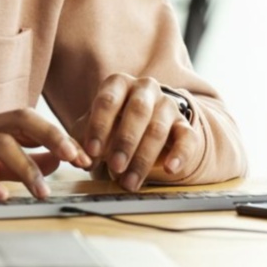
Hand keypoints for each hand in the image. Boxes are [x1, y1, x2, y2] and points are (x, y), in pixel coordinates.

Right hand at [0, 109, 86, 201]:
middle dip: (53, 137)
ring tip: (42, 193)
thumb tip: (54, 162)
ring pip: (0, 143)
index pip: (31, 120)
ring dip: (26, 167)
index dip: (60, 134)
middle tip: (76, 159)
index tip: (84, 155)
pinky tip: (1, 197)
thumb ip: (15, 161)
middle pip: (22, 119)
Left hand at [82, 74, 199, 190]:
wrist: (144, 125)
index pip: (108, 100)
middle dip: (125, 141)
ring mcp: (167, 105)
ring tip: (129, 182)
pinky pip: (187, 138)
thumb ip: (81, 142)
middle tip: (114, 166)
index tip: (92, 152)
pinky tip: (170, 169)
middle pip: (138, 111)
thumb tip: (80, 160)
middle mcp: (145, 89)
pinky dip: (180, 154)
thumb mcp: (93, 129)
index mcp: (118, 84)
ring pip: (159, 128)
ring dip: (143, 157)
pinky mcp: (185, 125)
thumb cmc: (111, 125)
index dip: (99, 126)